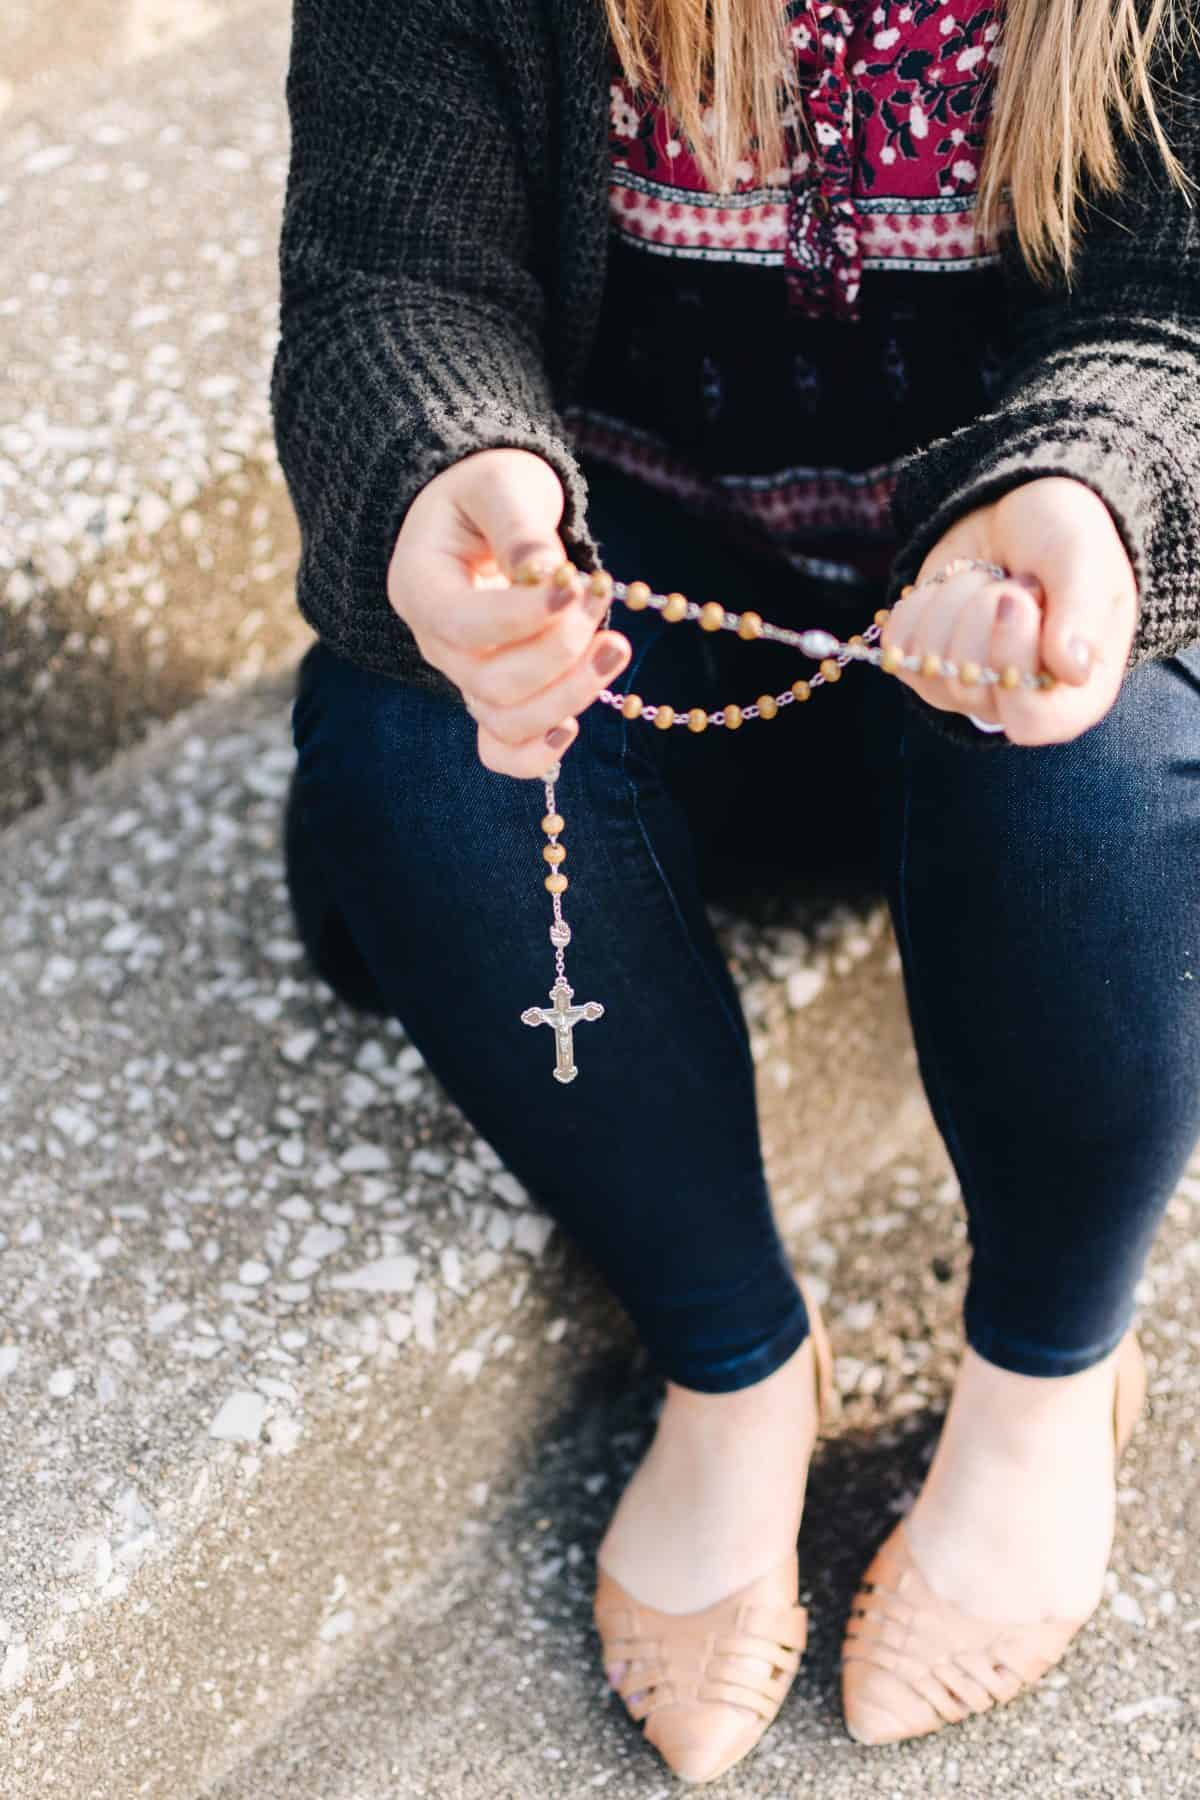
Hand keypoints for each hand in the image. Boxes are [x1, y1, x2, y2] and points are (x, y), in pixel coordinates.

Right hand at [387, 448, 630, 776]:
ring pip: (505, 722)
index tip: (574, 585)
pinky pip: (503, 750)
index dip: (521, 618)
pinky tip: (573, 727)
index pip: (462, 625)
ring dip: (569, 696)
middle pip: (489, 683)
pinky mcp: (496, 696)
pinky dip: (536, 754)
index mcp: (420, 587)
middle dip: (559, 651)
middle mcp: (435, 644)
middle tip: (599, 598)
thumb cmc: (488, 492)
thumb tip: (547, 573)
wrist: (484, 513)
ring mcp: (465, 676)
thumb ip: (518, 525)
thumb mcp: (501, 485)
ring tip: (616, 647)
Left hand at [881, 477, 1137, 744]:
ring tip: (988, 582)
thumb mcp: (1083, 557)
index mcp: (1078, 690)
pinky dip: (921, 603)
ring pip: (930, 664)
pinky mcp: (925, 667)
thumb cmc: (1062, 538)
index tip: (1013, 599)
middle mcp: (1021, 701)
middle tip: (1012, 583)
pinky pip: (898, 647)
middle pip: (968, 686)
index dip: (1011, 661)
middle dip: (981, 613)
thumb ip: (1083, 612)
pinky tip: (953, 589)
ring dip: (953, 602)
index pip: (1033, 721)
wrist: (1015, 516)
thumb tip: (1074, 671)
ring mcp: (967, 689)